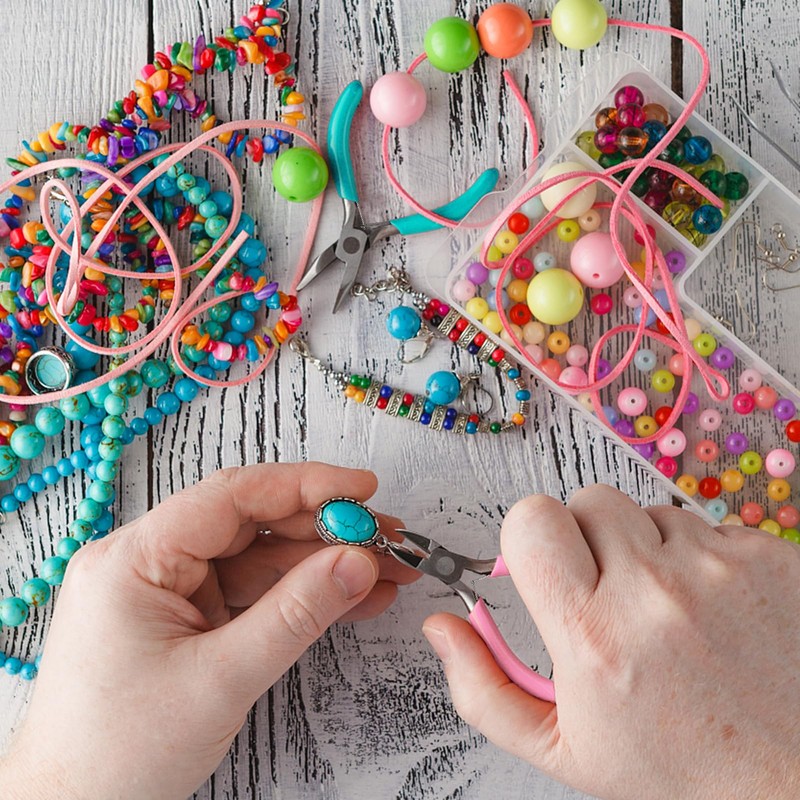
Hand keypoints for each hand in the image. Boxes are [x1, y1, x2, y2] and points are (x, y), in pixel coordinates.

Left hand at [0, 462, 415, 799]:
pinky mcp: (187, 618)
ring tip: (386, 572)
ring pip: (260, 559)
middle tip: (389, 539)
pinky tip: (352, 597)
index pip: (231, 496)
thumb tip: (358, 561)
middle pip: (252, 524)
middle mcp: (150, 562)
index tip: (363, 489)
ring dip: (323, 566)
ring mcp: (169, 591)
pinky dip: (302, 597)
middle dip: (325, 531)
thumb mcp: (220, 680)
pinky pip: (253, 593)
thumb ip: (296, 614)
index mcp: (135, 559)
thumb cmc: (119, 754)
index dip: (304, 485)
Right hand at [423, 485, 799, 799]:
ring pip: (649, 511)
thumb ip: (483, 688)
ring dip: (647, 548)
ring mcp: (720, 567)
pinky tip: (713, 609)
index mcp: (594, 634)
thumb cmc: (679, 769)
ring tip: (667, 610)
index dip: (532, 537)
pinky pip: (708, 525)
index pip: (532, 518)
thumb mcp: (563, 747)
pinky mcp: (769, 555)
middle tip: (607, 590)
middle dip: (587, 536)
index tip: (548, 566)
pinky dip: (700, 557)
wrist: (795, 781)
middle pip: (589, 500)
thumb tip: (443, 627)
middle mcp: (656, 590)